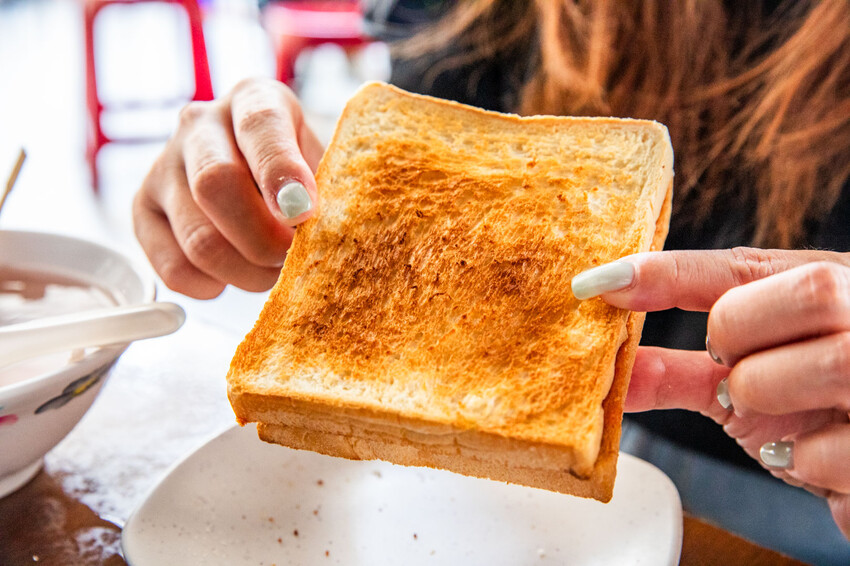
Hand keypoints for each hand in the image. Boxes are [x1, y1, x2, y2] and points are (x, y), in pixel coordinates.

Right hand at [133, 77, 323, 298]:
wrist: (263, 181)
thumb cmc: (302, 175)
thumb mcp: (324, 167)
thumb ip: (326, 193)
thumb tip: (323, 233)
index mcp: (254, 99)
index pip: (260, 125)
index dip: (282, 172)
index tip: (305, 212)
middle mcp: (199, 123)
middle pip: (216, 184)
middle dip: (264, 239)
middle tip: (291, 259)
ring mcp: (163, 165)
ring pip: (198, 238)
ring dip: (246, 272)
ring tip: (270, 271)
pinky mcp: (142, 211)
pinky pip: (172, 268)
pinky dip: (211, 286)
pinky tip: (232, 276)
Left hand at [572, 247, 849, 538]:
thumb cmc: (812, 408)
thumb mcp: (753, 376)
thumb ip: (681, 372)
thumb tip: (609, 372)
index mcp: (837, 283)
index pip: (748, 264)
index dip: (669, 271)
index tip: (600, 283)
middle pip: (809, 290)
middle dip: (742, 333)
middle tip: (727, 366)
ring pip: (831, 363)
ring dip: (770, 396)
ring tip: (776, 416)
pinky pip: (838, 450)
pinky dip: (807, 460)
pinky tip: (806, 454)